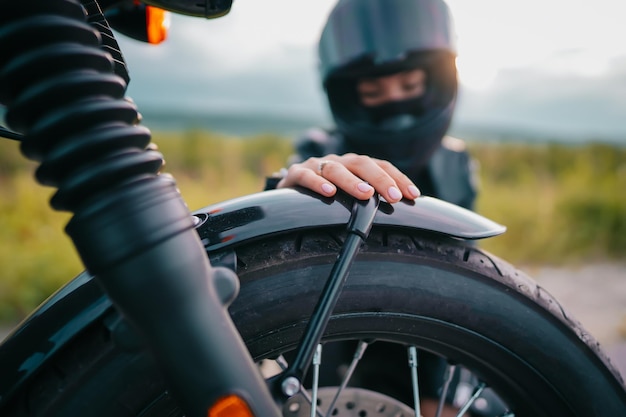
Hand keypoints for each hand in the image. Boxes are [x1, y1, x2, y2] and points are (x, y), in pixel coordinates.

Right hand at [276, 153, 419, 202]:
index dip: (398, 177)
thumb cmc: (325, 198)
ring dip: (351, 181)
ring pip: (336, 169)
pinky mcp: (295, 173)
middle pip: (361, 164)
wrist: (288, 192)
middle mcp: (338, 161)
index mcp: (354, 165)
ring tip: (365, 194)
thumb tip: (403, 216)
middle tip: (393, 196)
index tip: (413, 195)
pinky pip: (306, 175)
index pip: (380, 165)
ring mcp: (316, 165)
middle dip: (380, 179)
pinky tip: (328, 192)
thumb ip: (369, 202)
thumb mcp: (349, 198)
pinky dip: (317, 182)